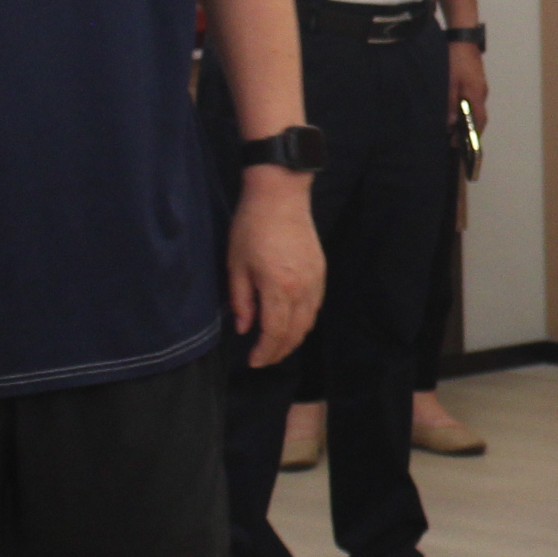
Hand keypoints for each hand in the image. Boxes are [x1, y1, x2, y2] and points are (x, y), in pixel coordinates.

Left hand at [229, 170, 325, 367]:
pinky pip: (315, 307)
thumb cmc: (251, 226)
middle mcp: (302, 289)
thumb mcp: (236, 264)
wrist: (280, 195)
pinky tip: (292, 324)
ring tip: (277, 346)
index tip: (253, 361)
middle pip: (295, 332)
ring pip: (309, 322)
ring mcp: (316, 281)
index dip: (265, 352)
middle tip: (263, 359)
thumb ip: (241, 301)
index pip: (275, 332)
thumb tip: (244, 328)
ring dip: (294, 339)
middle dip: (279, 351)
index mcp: (278, 288)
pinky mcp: (321, 272)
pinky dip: (304, 322)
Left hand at [448, 40, 488, 150]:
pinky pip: (472, 99)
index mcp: (477, 95)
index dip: (473, 135)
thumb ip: (450, 104)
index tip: (462, 145)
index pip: (479, 121)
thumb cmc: (455, 60)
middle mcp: (481, 92)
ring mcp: (480, 85)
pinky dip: (465, 108)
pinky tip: (454, 108)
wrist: (463, 37)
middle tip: (455, 139)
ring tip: (452, 126)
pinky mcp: (475, 79)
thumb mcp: (449, 83)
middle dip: (469, 129)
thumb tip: (451, 123)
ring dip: (466, 118)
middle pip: (478, 116)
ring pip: (475, 107)